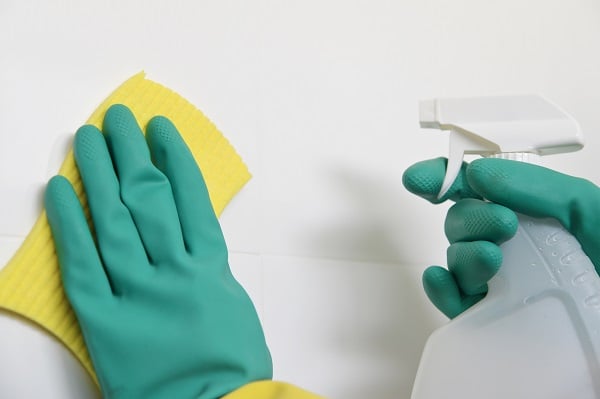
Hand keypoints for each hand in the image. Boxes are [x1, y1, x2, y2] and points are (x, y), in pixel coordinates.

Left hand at [45, 104, 271, 397]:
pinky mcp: (104, 321)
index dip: (173, 157)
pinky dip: (68, 227)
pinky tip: (58, 192)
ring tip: (88, 139)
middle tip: (118, 118)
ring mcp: (137, 294)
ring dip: (98, 175)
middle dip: (132, 153)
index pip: (189, 198)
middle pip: (149, 198)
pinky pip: (82, 265)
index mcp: (210, 268)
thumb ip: (207, 267)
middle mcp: (174, 272)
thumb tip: (186, 240)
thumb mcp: (233, 303)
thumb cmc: (232, 363)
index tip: (159, 128)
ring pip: (113, 222)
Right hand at [403, 157, 599, 318]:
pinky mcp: (490, 314)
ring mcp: (496, 278)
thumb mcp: (587, 210)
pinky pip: (452, 299)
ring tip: (491, 260)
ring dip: (464, 254)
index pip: (474, 186)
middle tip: (502, 224)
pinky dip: (441, 289)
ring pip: (456, 258)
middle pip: (460, 221)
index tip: (422, 180)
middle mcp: (507, 241)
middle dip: (471, 218)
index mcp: (527, 209)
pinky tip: (445, 281)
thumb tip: (479, 175)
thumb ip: (536, 186)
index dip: (443, 177)